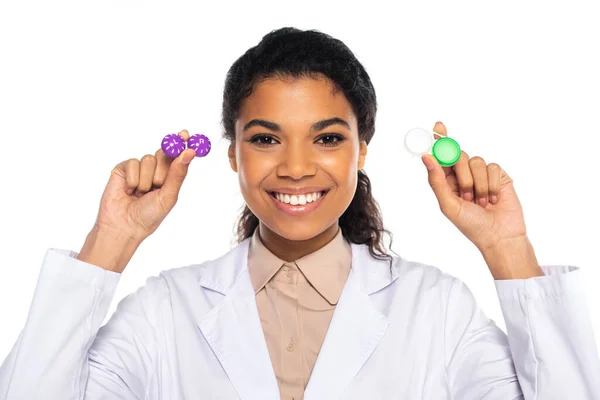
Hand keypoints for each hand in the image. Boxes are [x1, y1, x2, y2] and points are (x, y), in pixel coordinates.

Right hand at [93, 129, 196, 243]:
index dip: (181, 143)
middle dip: (163, 168)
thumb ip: (178, 173)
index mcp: (169, 177)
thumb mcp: (169, 195)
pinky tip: (129, 191)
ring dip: (147, 179)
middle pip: (164, 153)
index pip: (177, 155)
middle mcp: (155, 171)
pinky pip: (133, 163)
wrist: (123, 226)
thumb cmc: (149, 216)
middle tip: (158, 183)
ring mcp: (139, 169)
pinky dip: (133, 179)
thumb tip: (190, 152)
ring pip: (148, 159)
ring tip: (141, 194)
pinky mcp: (123, 169)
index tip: (185, 134)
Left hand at [421, 122, 526, 252]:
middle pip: (458, 156)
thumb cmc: (471, 225)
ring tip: (480, 202)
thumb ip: (437, 181)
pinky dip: (491, 185)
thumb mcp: (448, 205)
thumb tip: (427, 158)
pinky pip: (492, 167)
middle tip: (466, 195)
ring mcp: (481, 174)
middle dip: (462, 175)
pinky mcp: (497, 176)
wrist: (499, 236)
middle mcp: (463, 175)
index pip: (441, 156)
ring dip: (477, 185)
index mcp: (447, 181)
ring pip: (476, 161)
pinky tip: (493, 199)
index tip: (438, 127)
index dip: (439, 140)